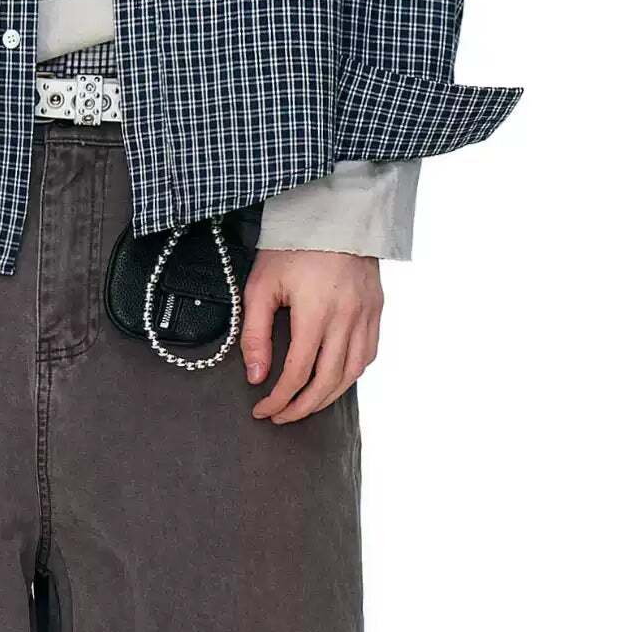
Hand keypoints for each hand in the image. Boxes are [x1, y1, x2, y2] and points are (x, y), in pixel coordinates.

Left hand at [240, 246, 380, 421]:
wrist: (333, 214)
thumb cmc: (292, 246)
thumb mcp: (261, 285)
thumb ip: (255, 334)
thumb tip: (256, 376)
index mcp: (316, 311)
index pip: (298, 372)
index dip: (279, 399)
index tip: (262, 410)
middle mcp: (347, 317)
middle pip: (328, 381)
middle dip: (302, 407)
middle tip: (281, 417)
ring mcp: (367, 314)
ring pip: (353, 373)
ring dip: (328, 397)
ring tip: (305, 405)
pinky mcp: (376, 309)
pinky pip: (369, 354)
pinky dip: (351, 374)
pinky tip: (334, 380)